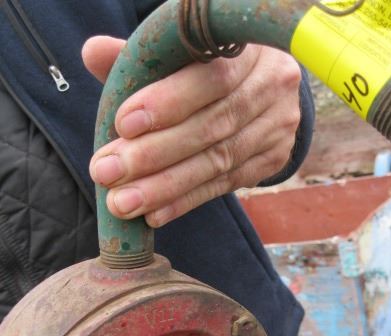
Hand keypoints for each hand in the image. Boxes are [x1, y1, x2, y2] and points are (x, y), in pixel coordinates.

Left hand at [82, 36, 300, 227]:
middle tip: (107, 173)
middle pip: (211, 127)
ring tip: (123, 203)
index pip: (211, 77)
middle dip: (154, 154)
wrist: (264, 87)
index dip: (168, 102)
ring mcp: (277, 126)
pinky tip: (154, 214)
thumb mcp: (178, 53)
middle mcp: (271, 84)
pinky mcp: (273, 160)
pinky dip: (186, 200)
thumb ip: (141, 56)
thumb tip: (93, 53)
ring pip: (217, 162)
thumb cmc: (209, 65)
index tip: (122, 125)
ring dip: (165, 187)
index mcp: (248, 47)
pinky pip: (225, 185)